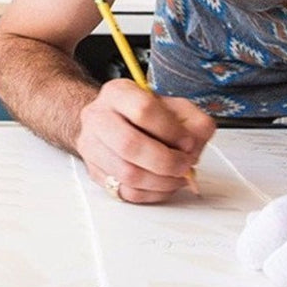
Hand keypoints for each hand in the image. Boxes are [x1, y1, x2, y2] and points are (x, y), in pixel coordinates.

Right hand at [77, 78, 214, 203]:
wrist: (115, 121)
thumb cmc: (146, 114)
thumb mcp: (174, 106)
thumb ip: (192, 120)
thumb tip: (194, 143)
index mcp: (118, 93)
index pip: (143, 110)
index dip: (170, 130)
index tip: (188, 141)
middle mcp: (98, 117)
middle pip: (130, 145)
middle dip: (166, 161)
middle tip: (185, 165)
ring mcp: (91, 146)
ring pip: (127, 174)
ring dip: (161, 181)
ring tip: (178, 176)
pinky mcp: (93, 171)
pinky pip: (125, 192)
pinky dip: (151, 193)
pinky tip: (164, 185)